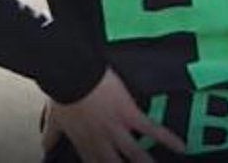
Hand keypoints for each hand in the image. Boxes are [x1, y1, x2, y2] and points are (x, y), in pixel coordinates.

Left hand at [43, 69, 185, 161]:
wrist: (70, 72)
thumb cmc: (62, 91)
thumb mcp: (55, 118)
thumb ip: (52, 135)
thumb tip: (46, 147)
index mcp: (83, 141)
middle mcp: (101, 140)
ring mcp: (116, 128)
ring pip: (136, 155)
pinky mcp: (129, 114)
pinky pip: (151, 129)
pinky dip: (168, 138)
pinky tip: (181, 146)